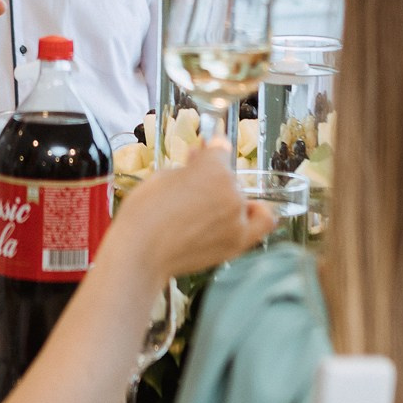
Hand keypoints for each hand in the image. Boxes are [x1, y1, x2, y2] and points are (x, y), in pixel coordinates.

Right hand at [110, 142, 275, 278]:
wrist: (140, 253)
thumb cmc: (144, 214)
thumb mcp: (163, 177)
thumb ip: (188, 167)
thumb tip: (198, 159)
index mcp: (213, 168)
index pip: (220, 149)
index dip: (209, 149)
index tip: (204, 151)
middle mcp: (231, 192)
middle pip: (228, 176)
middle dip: (211, 177)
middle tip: (192, 185)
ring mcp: (237, 219)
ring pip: (240, 198)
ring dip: (225, 198)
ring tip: (205, 206)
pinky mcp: (237, 243)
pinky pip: (262, 223)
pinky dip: (256, 215)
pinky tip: (242, 214)